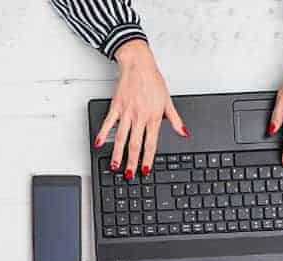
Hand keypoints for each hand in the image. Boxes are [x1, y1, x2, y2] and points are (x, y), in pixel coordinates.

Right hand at [94, 40, 185, 179]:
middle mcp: (140, 116)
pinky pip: (108, 123)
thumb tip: (184, 133)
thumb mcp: (168, 101)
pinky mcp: (116, 106)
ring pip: (121, 137)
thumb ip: (175, 120)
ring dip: (117, 153)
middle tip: (129, 175)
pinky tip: (98, 144)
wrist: (138, 64)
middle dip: (132, 162)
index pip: (151, 143)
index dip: (147, 159)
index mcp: (153, 117)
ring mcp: (127, 112)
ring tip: (115, 166)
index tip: (145, 170)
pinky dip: (102, 133)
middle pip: (135, 144)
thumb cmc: (153, 81)